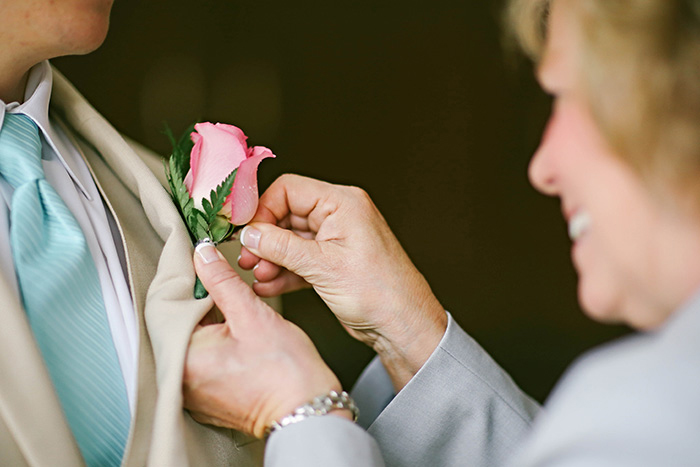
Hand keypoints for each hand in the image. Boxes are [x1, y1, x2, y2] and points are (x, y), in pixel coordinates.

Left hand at [183, 243, 346, 437]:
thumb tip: (203, 255)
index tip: (199, 260)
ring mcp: (191, 392)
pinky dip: (211, 342)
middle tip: (218, 278)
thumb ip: (222, 280)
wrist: (307, 411)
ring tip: (229, 307)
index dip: (186, 277)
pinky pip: (198, 360)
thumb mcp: (252, 313)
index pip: (168, 304)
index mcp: (182, 357)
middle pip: (177, 323)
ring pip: (188, 340)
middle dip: (197, 298)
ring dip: (204, 320)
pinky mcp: (205, 398)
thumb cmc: (286, 372)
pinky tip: (230, 332)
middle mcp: (179, 379)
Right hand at [238, 174, 446, 389]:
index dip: (264, 208)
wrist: (402, 325)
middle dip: (265, 238)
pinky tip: (268, 286)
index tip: (246, 231)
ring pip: (291, 240)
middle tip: (248, 258)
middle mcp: (340, 217)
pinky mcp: (333, 264)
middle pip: (287, 214)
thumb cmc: (381, 292)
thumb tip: (250, 234)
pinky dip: (284, 272)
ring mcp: (336, 241)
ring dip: (271, 258)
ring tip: (258, 274)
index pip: (290, 189)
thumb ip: (281, 247)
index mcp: (344, 203)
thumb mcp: (323, 267)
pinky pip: (300, 260)